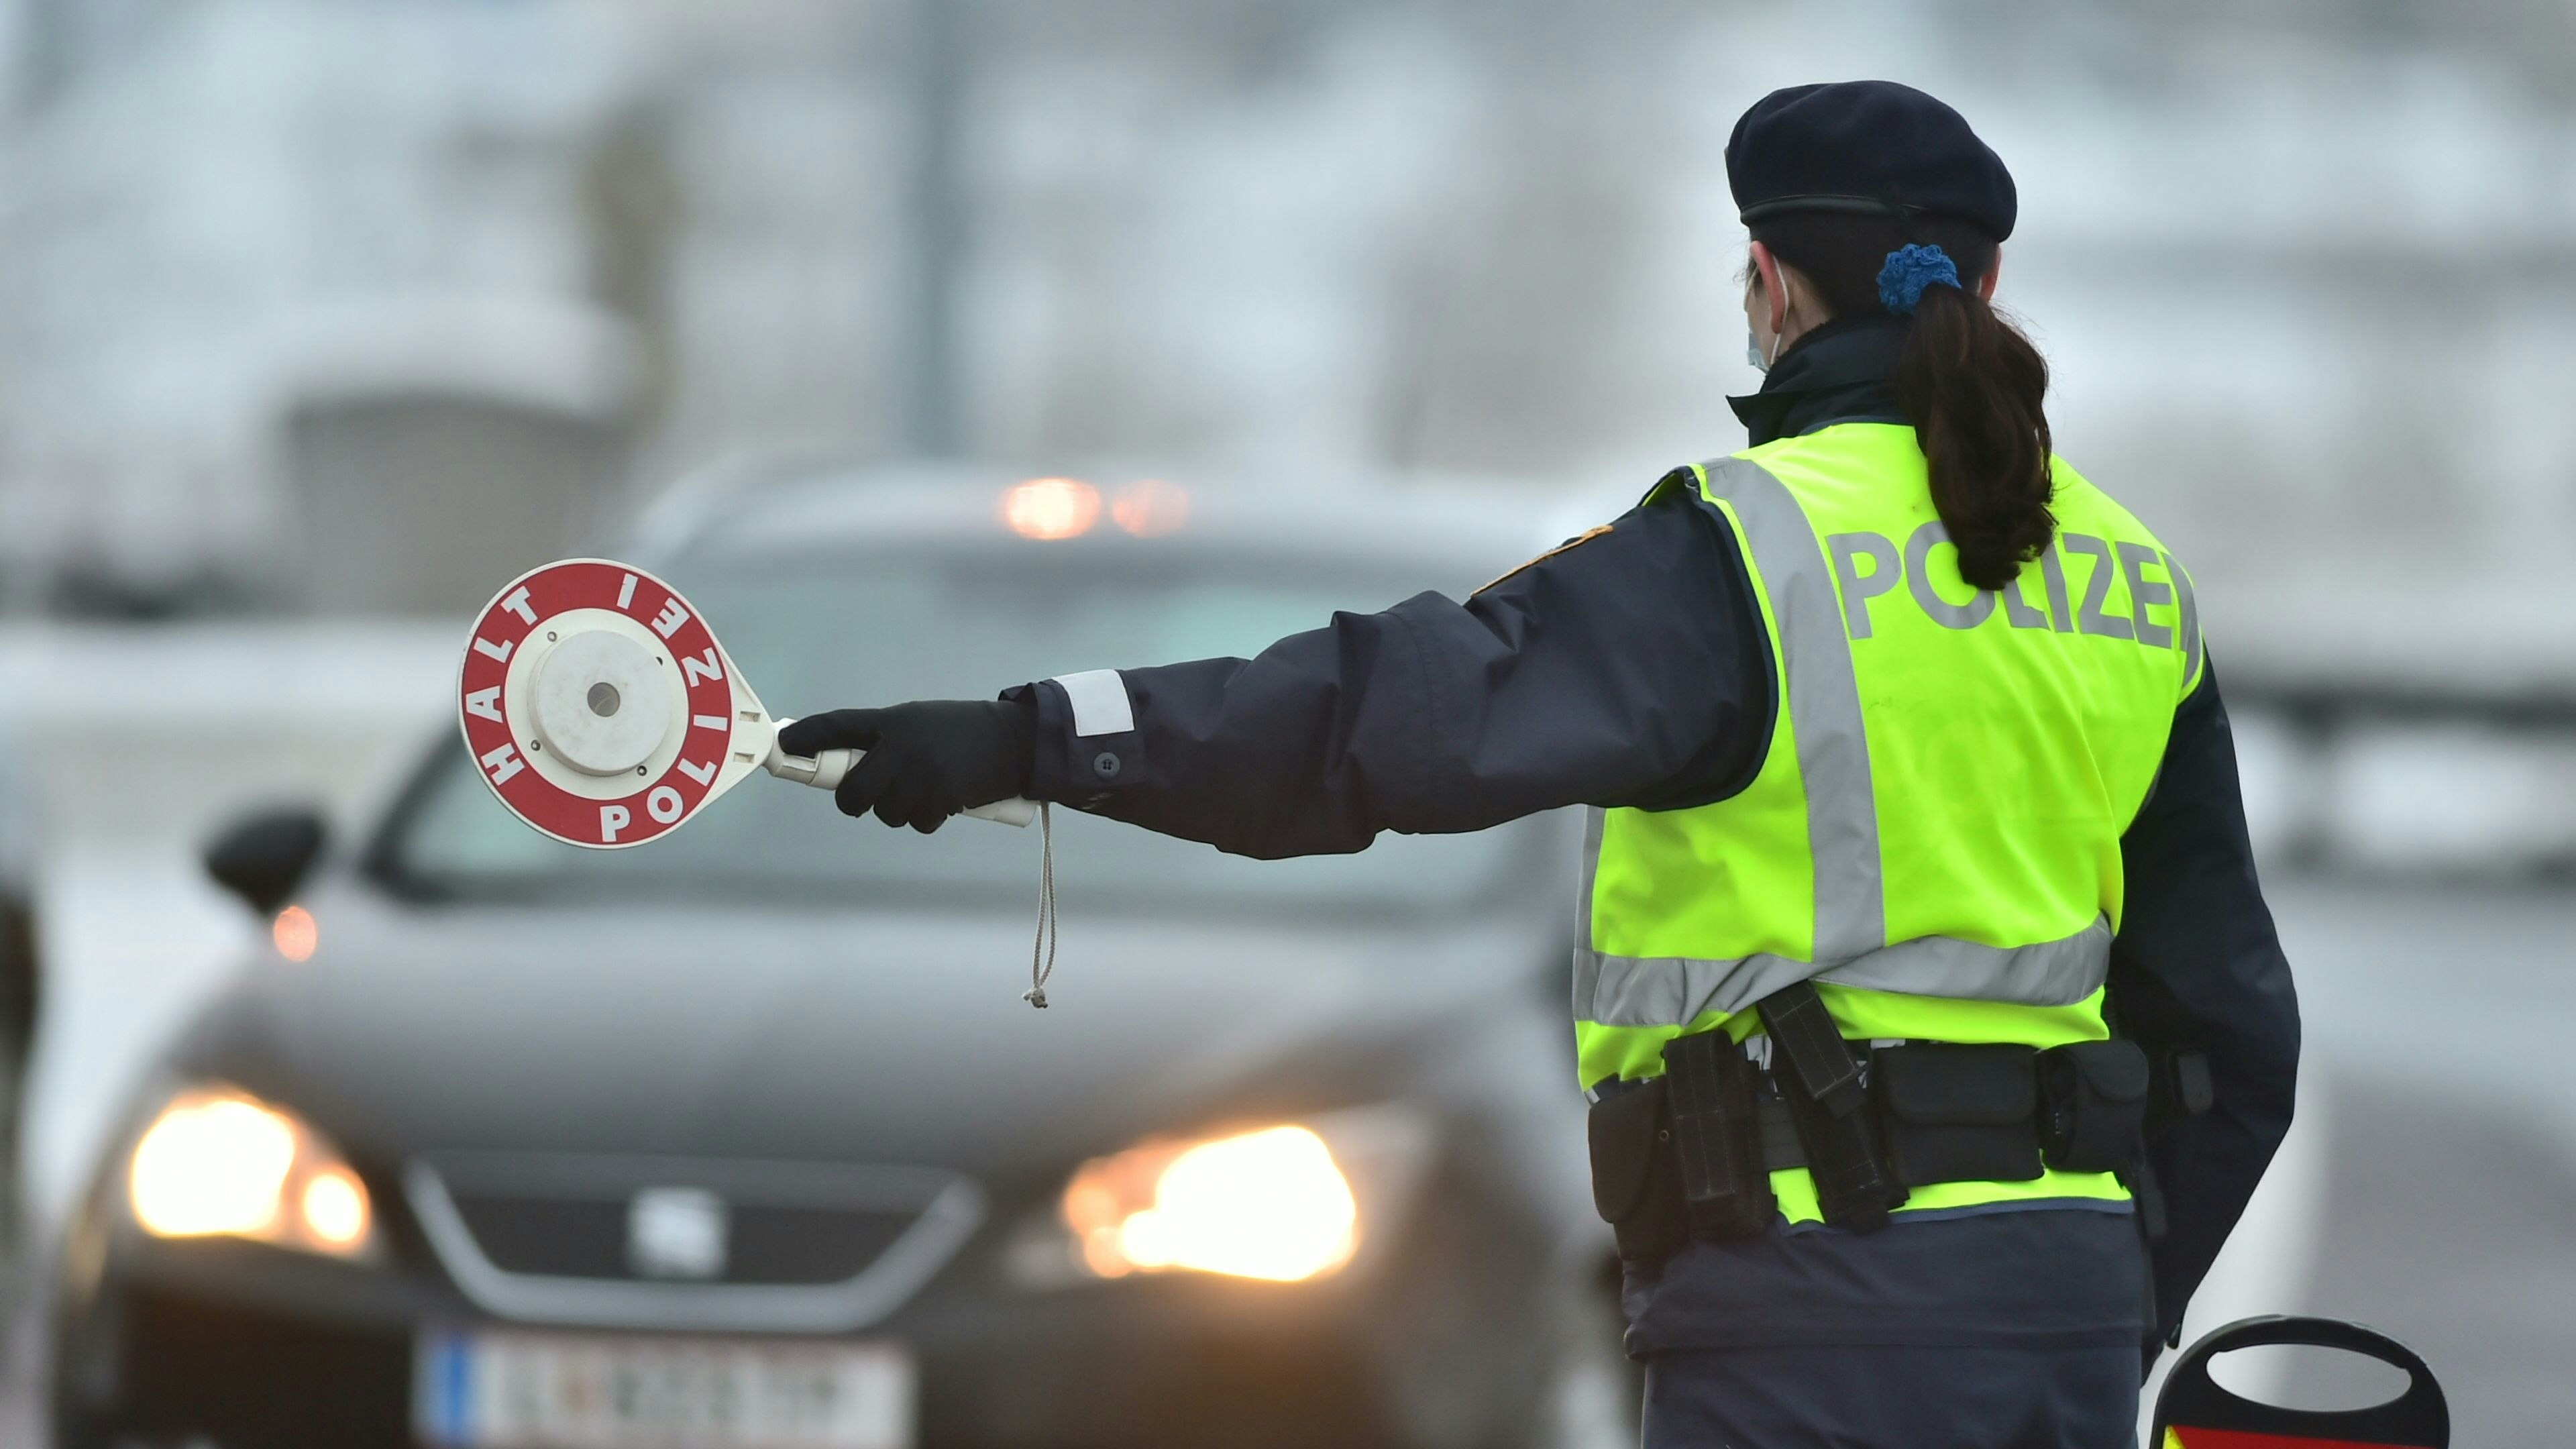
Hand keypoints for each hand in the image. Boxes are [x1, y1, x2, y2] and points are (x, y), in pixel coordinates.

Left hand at [778, 700, 1034, 832]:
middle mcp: (903, 746)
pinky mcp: (943, 798)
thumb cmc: (964, 731)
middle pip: (853, 791)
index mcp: (895, 721)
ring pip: (885, 813)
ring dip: (897, 810)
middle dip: (853, 801)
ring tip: (921, 791)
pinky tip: (942, 801)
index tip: (784, 746)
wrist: (1016, 741)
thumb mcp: (920, 722)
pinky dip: (925, 818)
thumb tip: (852, 765)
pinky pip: (916, 823)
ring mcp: (923, 775)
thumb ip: (887, 739)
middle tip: (861, 798)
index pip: (840, 725)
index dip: (807, 736)